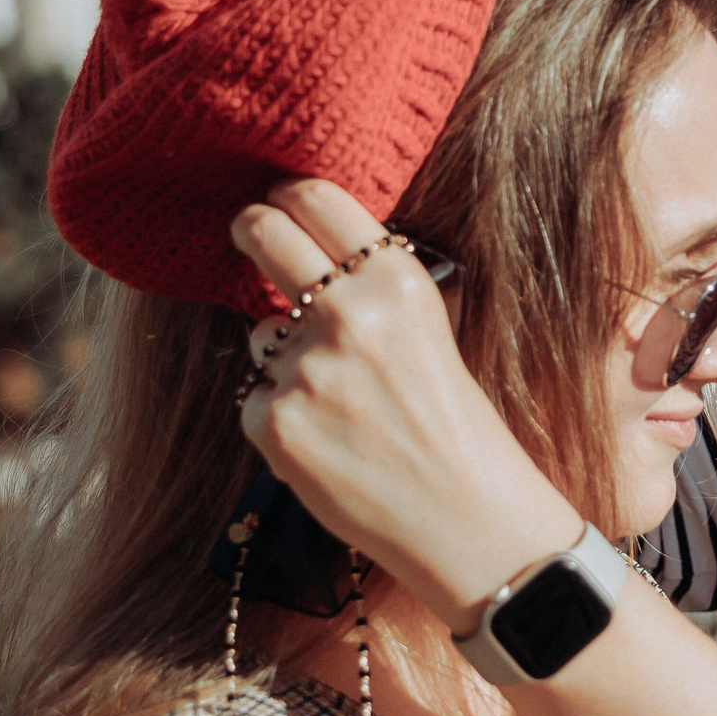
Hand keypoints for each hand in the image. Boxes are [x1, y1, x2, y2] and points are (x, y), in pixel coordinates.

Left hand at [231, 181, 583, 627]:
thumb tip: (307, 247)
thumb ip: (371, 288)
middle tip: (248, 232)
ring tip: (340, 402)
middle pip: (263, 233)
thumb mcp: (428, 331)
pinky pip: (255, 399)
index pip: (315, 198)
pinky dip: (281, 418)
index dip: (286, 196)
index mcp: (396, 280)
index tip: (277, 202)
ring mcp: (307, 369)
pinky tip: (329, 443)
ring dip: (281, 356)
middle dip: (249, 229)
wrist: (468, 519)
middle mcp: (349, 312)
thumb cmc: (454, 426)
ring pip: (260, 334)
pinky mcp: (277, 423)